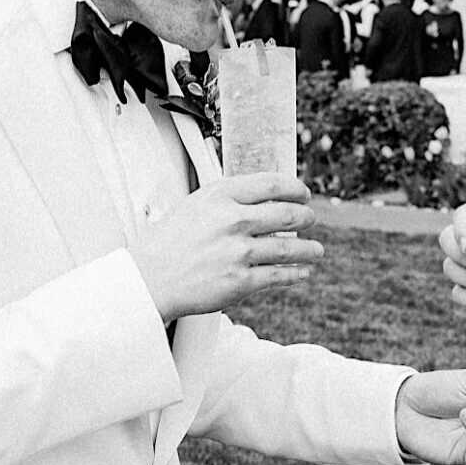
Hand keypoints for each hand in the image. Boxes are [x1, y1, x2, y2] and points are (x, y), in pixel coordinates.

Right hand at [133, 174, 321, 320]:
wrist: (149, 278)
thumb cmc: (170, 242)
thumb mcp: (196, 205)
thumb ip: (229, 199)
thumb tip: (266, 197)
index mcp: (220, 195)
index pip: (271, 184)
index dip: (294, 188)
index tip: (303, 193)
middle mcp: (232, 220)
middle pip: (287, 214)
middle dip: (306, 217)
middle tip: (310, 219)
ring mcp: (238, 251)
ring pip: (290, 247)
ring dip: (309, 249)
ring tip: (316, 250)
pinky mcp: (240, 281)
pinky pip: (279, 275)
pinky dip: (297, 273)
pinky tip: (303, 272)